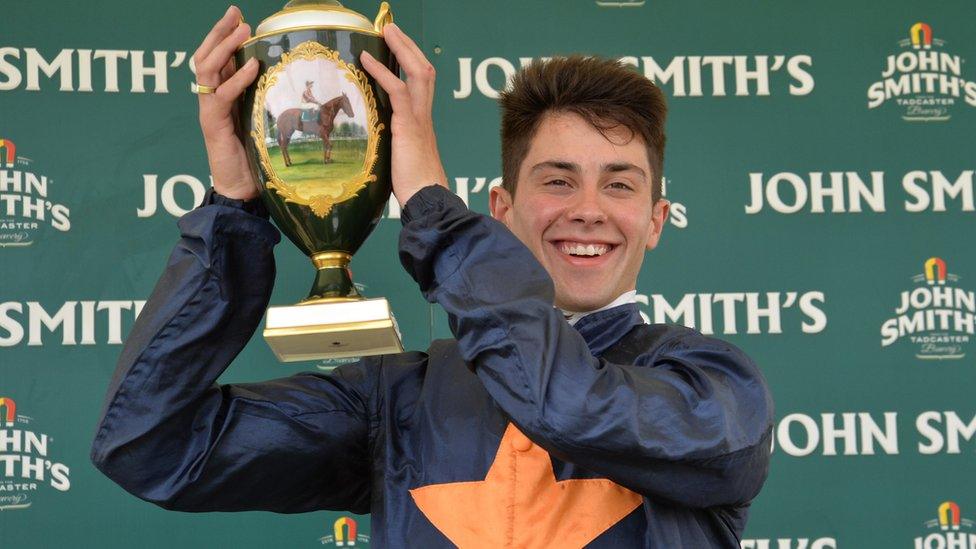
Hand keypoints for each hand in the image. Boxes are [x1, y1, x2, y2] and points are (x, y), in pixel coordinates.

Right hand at [193, 5, 260, 199]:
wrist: (241, 190)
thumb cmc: (255, 157)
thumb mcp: (261, 120)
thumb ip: (263, 99)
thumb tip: (285, 77)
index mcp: (220, 96)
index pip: (216, 58)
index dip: (224, 36)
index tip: (239, 16)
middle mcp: (211, 100)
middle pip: (205, 56)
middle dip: (220, 32)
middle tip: (236, 13)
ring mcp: (210, 111)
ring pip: (207, 69)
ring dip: (225, 47)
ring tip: (243, 30)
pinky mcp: (214, 125)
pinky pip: (222, 96)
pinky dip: (237, 79)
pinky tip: (253, 66)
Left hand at [360, 23, 448, 207]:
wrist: (427, 199)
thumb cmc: (414, 188)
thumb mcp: (401, 160)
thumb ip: (391, 147)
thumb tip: (371, 148)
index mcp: (422, 123)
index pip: (421, 85)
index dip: (410, 64)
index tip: (396, 49)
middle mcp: (424, 116)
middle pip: (424, 70)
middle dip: (408, 47)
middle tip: (392, 29)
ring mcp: (419, 119)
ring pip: (417, 73)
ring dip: (401, 48)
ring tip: (386, 31)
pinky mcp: (408, 126)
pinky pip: (398, 90)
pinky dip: (382, 71)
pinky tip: (366, 60)